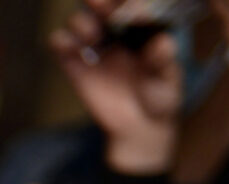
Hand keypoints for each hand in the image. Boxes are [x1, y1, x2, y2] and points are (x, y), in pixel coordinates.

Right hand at [52, 1, 182, 172]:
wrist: (138, 126)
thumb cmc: (159, 97)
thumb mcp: (168, 80)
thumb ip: (164, 62)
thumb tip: (162, 42)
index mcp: (142, 28)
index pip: (131, 5)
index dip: (128, 2)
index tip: (130, 8)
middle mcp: (116, 32)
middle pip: (101, 6)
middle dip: (99, 2)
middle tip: (99, 3)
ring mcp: (94, 47)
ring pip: (78, 20)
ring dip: (81, 22)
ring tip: (93, 38)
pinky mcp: (74, 64)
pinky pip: (60, 44)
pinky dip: (60, 41)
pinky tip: (73, 51)